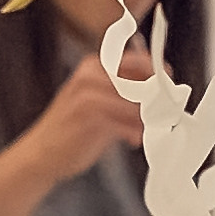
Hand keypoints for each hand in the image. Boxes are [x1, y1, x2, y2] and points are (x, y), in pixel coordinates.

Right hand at [0, 42, 153, 215]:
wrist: (42, 153)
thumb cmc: (76, 129)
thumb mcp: (102, 104)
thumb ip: (128, 96)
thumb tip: (164, 96)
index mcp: (94, 65)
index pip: (140, 61)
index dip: (161, 77)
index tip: (172, 94)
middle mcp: (91, 74)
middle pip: (143, 81)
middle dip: (159, 100)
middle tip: (166, 116)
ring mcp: (88, 94)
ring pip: (138, 103)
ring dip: (149, 119)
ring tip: (147, 131)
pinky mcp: (89, 116)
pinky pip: (128, 123)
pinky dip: (136, 133)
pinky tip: (132, 141)